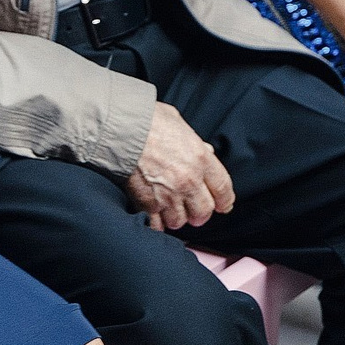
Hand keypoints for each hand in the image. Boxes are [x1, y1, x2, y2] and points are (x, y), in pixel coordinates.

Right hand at [125, 102, 234, 231]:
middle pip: (204, 211)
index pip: (223, 189)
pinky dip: (156, 223)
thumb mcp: (177, 121)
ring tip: (169, 208)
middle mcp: (188, 180)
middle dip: (200, 212)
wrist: (119, 128)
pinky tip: (154, 215)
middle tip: (193, 209)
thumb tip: (205, 150)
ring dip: (176, 217)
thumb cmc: (146, 119)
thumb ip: (193, 140)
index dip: (225, 200)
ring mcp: (168, 194)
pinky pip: (158, 225)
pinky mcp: (147, 203)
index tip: (222, 205)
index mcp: (200, 158)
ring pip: (180, 221)